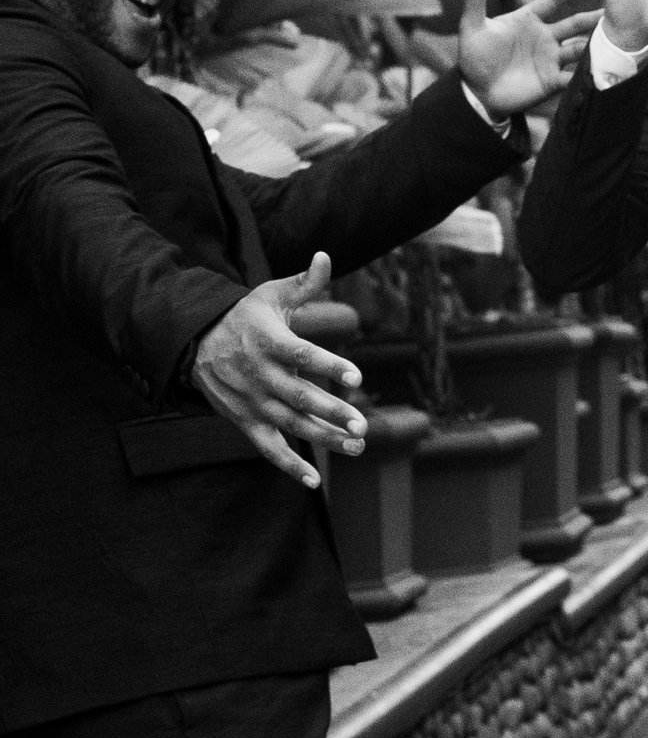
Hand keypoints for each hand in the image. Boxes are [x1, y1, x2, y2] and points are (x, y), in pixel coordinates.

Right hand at [189, 253, 364, 491]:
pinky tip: (314, 481)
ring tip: (357, 446)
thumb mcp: (270, 296)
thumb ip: (304, 283)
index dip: (330, 366)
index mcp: (268, 341)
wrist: (195, 343)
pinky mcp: (245, 421)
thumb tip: (325, 256)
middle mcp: (259, 375)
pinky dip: (289, 466)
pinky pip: (268, 449)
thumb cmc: (245, 317)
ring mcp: (252, 402)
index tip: (357, 377)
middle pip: (299, 398)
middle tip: (362, 425)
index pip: (302, 355)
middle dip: (331, 413)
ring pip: (290, 426)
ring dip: (323, 439)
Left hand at [455, 0, 598, 117]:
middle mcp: (545, 37)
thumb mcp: (473, 26)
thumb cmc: (474, 57)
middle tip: (614, 12)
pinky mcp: (552, 81)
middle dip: (593, 18)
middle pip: (574, 24)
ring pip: (578, 48)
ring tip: (612, 41)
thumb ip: (475, 0)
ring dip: (594, 45)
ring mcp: (551, 59)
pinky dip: (587, 73)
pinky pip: (573, 75)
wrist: (476, 92)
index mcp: (529, 19)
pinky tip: (601, 70)